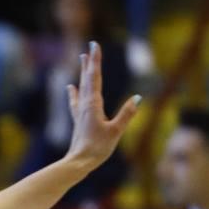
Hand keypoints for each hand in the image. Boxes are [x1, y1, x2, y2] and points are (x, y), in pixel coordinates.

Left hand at [64, 42, 141, 170]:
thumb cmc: (97, 148)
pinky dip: (74, 92)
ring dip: (83, 73)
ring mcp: (80, 113)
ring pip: (81, 87)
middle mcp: (85, 105)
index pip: (95, 77)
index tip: (94, 45)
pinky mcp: (79, 121)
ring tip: (82, 59)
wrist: (78, 163)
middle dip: (89, 62)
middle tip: (89, 47)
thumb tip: (137, 98)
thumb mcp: (116, 131)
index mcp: (93, 105)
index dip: (96, 61)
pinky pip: (76, 101)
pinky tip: (70, 87)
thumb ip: (126, 114)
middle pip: (87, 79)